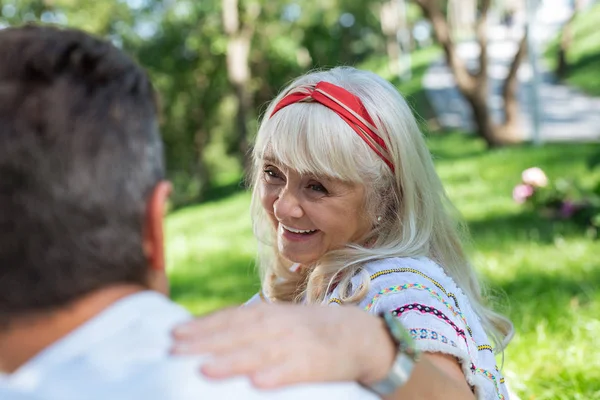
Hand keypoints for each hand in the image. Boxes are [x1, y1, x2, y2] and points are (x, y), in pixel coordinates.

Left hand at [171, 303, 395, 388]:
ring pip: (261, 352)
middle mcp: (280, 325)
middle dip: (206, 342)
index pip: (231, 318)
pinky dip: (278, 375)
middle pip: (238, 334)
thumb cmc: (310, 330)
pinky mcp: (318, 364)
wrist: (359, 333)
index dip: (203, 326)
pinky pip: (296, 370)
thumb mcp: (279, 321)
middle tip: (175, 352)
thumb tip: (209, 337)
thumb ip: (250, 328)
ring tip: (205, 370)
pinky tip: (258, 384)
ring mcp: (298, 344)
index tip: (175, 335)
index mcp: (269, 314)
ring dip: (232, 361)